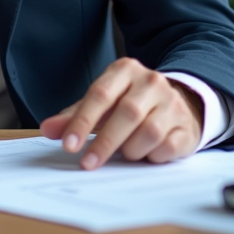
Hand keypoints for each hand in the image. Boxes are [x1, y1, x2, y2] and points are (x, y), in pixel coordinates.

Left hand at [39, 57, 202, 169]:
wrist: (178, 104)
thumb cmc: (130, 104)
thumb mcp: (102, 104)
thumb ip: (74, 116)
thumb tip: (47, 129)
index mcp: (126, 70)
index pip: (100, 94)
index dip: (83, 121)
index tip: (69, 144)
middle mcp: (151, 82)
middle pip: (127, 113)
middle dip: (105, 142)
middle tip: (88, 163)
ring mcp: (172, 103)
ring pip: (149, 132)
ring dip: (131, 149)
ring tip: (125, 152)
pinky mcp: (186, 126)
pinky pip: (167, 147)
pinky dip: (151, 156)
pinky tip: (146, 153)